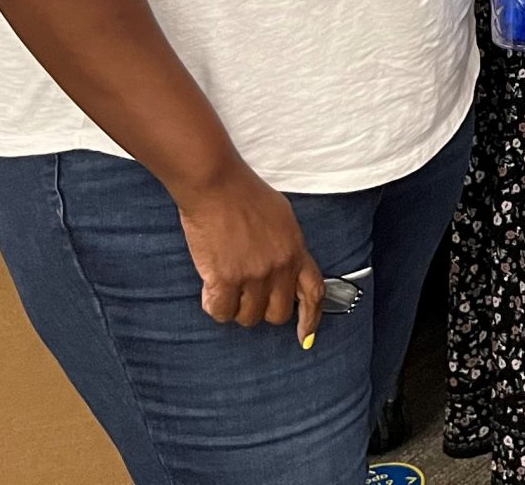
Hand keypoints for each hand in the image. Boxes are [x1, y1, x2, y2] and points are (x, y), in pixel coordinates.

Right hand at [175, 164, 323, 342]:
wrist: (217, 185)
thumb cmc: (246, 196)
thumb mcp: (282, 219)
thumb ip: (287, 248)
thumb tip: (283, 274)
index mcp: (297, 250)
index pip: (313, 293)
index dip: (311, 319)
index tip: (306, 338)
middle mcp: (280, 266)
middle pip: (277, 314)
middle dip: (261, 309)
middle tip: (245, 294)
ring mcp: (254, 274)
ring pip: (248, 317)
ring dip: (236, 308)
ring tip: (226, 284)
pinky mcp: (225, 278)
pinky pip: (221, 312)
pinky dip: (214, 306)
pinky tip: (210, 289)